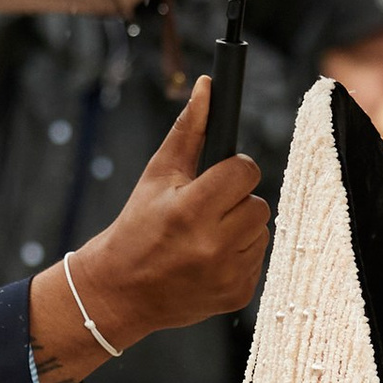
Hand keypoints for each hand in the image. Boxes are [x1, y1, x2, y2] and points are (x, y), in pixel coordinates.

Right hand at [36, 82, 269, 382]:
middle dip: (235, 200)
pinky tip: (209, 258)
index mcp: (190, 211)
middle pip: (258, 203)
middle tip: (206, 208)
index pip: (245, 172)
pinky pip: (258, 258)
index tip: (218, 177)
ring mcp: (227, 274)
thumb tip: (207, 87)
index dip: (233, 171)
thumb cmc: (138, 226)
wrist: (121, 292)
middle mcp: (212, 246)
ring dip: (240, 227)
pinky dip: (239, 254)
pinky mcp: (238, 295)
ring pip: (261, 230)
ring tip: (205, 234)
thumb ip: (188, 130)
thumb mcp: (157, 175)